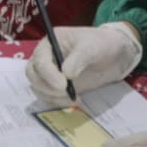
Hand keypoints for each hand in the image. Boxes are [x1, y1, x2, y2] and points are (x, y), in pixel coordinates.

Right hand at [25, 22, 142, 106]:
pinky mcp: (58, 86)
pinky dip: (59, 102)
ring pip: (39, 88)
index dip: (48, 74)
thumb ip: (78, 58)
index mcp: (50, 43)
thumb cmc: (101, 44)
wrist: (114, 55)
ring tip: (73, 96)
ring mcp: (51, 73)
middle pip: (33, 75)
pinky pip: (49, 97)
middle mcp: (46, 58)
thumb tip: (66, 74)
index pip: (39, 60)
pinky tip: (76, 99)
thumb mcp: (91, 47)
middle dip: (46, 86)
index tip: (63, 84)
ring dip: (52, 96)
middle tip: (65, 92)